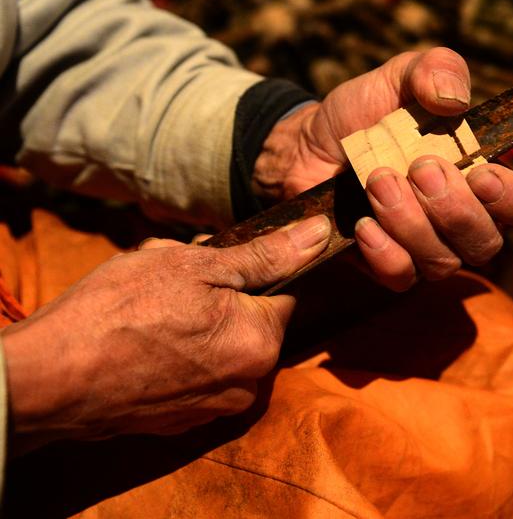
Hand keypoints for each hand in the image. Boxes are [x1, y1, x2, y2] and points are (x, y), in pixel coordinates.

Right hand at [0, 216, 329, 451]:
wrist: (49, 380)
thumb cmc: (120, 312)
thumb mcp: (196, 264)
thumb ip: (267, 254)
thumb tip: (320, 235)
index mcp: (261, 342)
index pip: (283, 291)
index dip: (251, 269)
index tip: (214, 260)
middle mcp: (248, 384)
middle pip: (250, 319)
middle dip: (220, 294)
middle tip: (171, 281)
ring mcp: (213, 408)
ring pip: (221, 345)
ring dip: (198, 323)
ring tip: (149, 310)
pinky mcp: (180, 421)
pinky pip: (195, 374)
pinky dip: (177, 354)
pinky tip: (141, 341)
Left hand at [252, 48, 512, 289]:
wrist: (307, 143)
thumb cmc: (366, 112)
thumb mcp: (399, 76)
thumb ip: (434, 70)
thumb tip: (454, 97)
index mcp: (478, 176)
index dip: (511, 198)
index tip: (480, 174)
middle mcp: (460, 220)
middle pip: (487, 242)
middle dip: (454, 208)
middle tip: (418, 167)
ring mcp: (425, 248)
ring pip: (443, 262)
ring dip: (411, 222)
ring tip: (377, 179)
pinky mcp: (387, 265)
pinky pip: (401, 277)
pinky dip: (384, 252)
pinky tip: (363, 222)